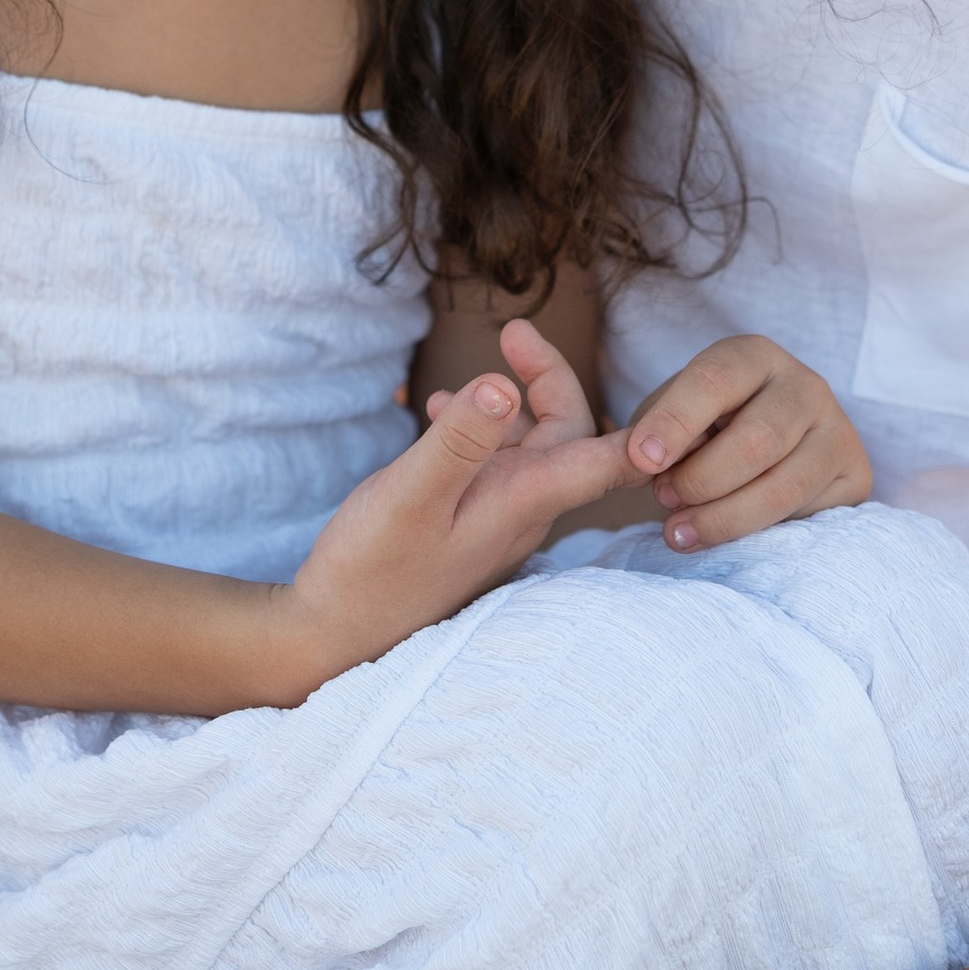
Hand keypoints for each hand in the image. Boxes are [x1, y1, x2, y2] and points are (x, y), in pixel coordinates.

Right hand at [282, 321, 634, 688]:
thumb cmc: (371, 570)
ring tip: (472, 369)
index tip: (617, 372)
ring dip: (511, 402)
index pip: (609, 458)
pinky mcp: (468, 525)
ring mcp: (495, 520)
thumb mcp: (410, 495)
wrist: (334, 637)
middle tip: (512, 332)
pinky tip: (440, 416)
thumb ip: (460, 441)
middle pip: (571, 436)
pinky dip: (478, 430)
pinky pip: (494, 466)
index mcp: (524, 502)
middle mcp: (522, 512)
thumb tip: (505, 386)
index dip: (635, 415)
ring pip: (531, 449)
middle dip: (549, 378)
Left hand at [622, 333, 873, 547]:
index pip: (715, 381)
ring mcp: (838, 430)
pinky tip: (730, 536)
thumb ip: (646, 439)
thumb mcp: (669, 420)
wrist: (763, 453)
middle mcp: (805, 385)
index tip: (642, 459)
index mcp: (754, 356)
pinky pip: (806, 518)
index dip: (675, 422)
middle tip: (663, 499)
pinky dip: (759, 534)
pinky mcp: (856, 476)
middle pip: (754, 442)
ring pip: (780, 489)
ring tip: (680, 531)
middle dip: (699, 480)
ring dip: (721, 518)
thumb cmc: (703, 431)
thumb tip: (629, 464)